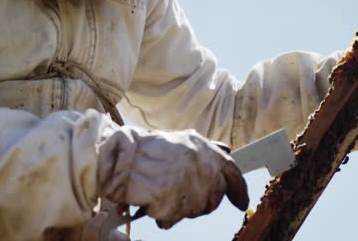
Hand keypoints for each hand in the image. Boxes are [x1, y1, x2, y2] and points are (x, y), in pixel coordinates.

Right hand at [96, 127, 248, 228]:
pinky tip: (148, 199)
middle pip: (212, 199)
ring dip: (176, 207)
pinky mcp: (168, 201)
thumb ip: (203, 147)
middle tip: (178, 194)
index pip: (231, 171)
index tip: (241, 203)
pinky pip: (169, 218)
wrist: (116, 154)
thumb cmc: (144, 147)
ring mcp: (184, 184)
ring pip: (192, 211)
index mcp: (202, 148)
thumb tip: (226, 152)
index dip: (238, 189)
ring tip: (158, 191)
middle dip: (198, 202)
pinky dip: (158, 213)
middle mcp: (198, 165)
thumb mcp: (178, 139)